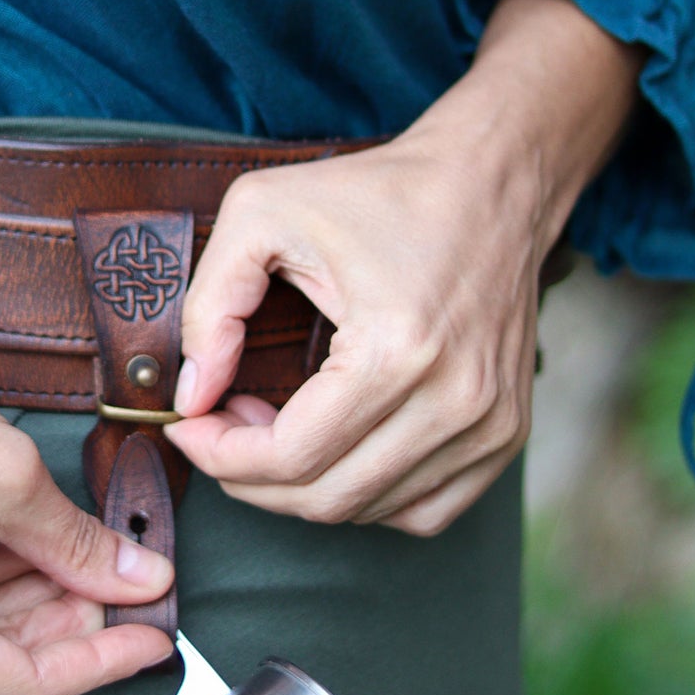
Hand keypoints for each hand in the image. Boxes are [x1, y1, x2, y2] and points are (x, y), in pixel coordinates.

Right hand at [0, 293, 175, 694]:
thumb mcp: (2, 478)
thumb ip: (78, 544)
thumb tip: (137, 579)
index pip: (24, 683)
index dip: (101, 660)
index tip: (155, 641)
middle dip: (71, 619)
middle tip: (133, 583)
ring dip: (32, 596)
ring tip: (89, 550)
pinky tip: (32, 544)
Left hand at [166, 0, 643, 534]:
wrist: (492, 183)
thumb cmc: (381, 193)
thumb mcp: (264, 214)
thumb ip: (212, 305)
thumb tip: (192, 394)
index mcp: (397, 350)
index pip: (290, 457)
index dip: (220, 456)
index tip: (188, 426)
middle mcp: (455, 401)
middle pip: (326, 497)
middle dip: (251, 476)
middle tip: (223, 426)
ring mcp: (490, 426)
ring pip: (370, 510)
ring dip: (305, 485)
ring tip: (276, 426)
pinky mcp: (506, 435)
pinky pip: (424, 511)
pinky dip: (367, 495)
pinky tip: (337, 447)